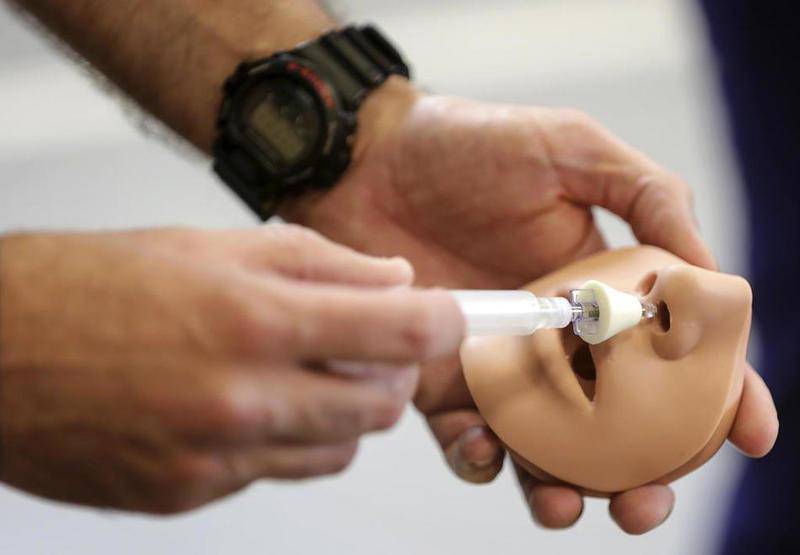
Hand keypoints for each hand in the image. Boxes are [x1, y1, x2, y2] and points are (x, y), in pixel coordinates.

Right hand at [0, 225, 463, 513]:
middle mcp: (242, 397)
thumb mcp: (209, 245)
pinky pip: (275, 473)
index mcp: (253, 319)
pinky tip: (246, 404)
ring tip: (301, 371)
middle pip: (379, 406)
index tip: (453, 319)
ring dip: (340, 412)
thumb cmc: (89, 286)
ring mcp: (215, 457)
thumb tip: (394, 279)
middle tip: (367, 344)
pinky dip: (283, 441)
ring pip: (337, 450)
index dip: (443, 324)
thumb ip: (317, 262)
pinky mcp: (189, 494)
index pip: (398, 332)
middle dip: (388, 374)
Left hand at [281, 79, 778, 532]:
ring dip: (561, 489)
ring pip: (544, 451)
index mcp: (601, 292)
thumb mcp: (571, 148)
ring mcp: (498, 367)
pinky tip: (487, 451)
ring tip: (564, 501)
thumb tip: (715, 273)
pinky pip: (464, 437)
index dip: (722, 396)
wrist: (367, 160)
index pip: (675, 355)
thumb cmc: (467, 144)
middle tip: (643, 503)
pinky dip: (479, 458)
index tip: (751, 433)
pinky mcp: (437, 380)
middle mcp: (556, 340)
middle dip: (640, 475)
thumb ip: (648, 195)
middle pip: (615, 427)